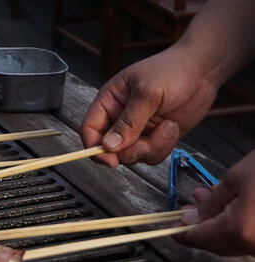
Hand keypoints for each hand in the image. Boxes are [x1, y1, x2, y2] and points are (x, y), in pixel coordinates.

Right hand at [81, 46, 218, 166]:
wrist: (203, 70)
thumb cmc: (173, 70)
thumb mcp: (148, 93)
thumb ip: (128, 121)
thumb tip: (108, 145)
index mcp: (109, 102)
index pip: (89, 129)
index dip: (94, 147)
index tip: (110, 160)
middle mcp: (119, 118)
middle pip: (109, 149)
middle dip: (129, 151)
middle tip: (146, 144)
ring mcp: (137, 130)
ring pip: (131, 156)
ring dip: (151, 148)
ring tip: (166, 126)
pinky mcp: (154, 138)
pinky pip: (151, 156)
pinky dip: (163, 147)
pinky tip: (172, 127)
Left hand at [174, 150, 254, 255]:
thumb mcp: (236, 179)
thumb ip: (211, 203)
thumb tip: (192, 218)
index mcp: (239, 231)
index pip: (200, 239)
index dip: (181, 233)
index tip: (169, 226)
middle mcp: (254, 245)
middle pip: (216, 244)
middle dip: (199, 226)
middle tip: (189, 207)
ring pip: (233, 242)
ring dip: (216, 223)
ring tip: (207, 198)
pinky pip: (249, 237)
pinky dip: (235, 224)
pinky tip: (230, 204)